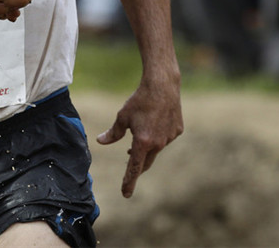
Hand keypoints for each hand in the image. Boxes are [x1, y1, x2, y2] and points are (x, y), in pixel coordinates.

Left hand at [96, 77, 182, 197]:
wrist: (162, 85)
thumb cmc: (139, 100)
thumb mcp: (122, 117)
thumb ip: (113, 133)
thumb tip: (101, 141)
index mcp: (142, 142)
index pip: (134, 168)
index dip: (128, 182)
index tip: (125, 194)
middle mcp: (158, 143)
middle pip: (145, 162)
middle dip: (137, 166)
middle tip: (129, 165)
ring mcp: (169, 138)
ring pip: (155, 149)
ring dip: (146, 147)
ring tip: (138, 138)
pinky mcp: (177, 130)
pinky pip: (165, 138)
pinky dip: (157, 135)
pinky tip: (154, 123)